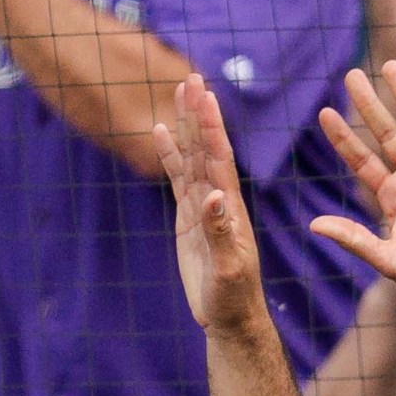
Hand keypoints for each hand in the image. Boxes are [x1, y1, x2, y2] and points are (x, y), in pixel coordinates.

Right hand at [157, 74, 269, 334]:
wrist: (230, 318)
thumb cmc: (234, 298)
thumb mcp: (229, 269)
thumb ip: (221, 233)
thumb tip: (213, 196)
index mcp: (230, 208)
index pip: (220, 159)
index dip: (212, 128)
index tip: (206, 95)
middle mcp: (218, 200)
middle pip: (206, 148)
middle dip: (200, 114)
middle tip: (192, 77)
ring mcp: (203, 207)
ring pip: (192, 158)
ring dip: (187, 125)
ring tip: (180, 89)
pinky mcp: (189, 218)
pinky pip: (178, 179)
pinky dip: (170, 154)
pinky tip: (162, 131)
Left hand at [313, 62, 395, 320]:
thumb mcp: (388, 259)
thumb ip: (354, 239)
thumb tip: (313, 224)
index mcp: (393, 197)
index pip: (362, 160)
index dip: (344, 138)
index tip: (324, 112)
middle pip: (388, 133)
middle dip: (370, 105)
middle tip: (352, 74)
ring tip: (392, 66)